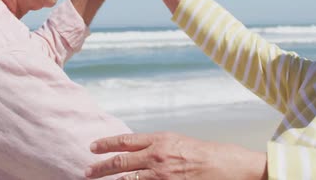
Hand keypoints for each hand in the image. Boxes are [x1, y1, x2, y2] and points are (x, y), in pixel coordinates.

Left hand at [85, 132, 267, 179]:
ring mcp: (161, 174)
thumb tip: (140, 151)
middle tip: (87, 171)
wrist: (229, 165)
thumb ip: (159, 146)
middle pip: (121, 161)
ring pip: (128, 178)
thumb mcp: (180, 142)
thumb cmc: (208, 153)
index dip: (106, 143)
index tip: (92, 147)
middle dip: (101, 167)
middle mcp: (157, 155)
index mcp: (160, 139)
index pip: (126, 140)